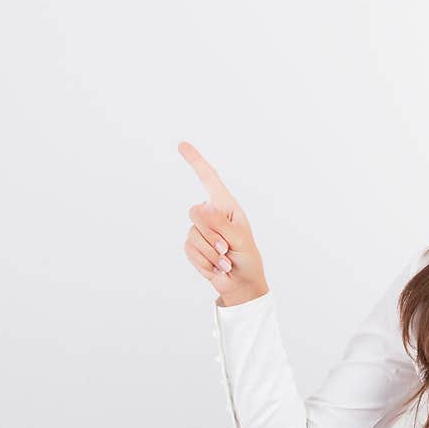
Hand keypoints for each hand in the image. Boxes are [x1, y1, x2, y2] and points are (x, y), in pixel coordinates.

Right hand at [179, 141, 268, 306]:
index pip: (209, 179)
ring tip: (225, 260)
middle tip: (228, 248)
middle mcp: (211, 215)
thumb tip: (202, 207)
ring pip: (193, 235)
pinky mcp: (193, 246)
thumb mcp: (240, 239)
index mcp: (226, 206)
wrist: (241, 283)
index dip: (195, 161)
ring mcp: (200, 230)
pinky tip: (217, 266)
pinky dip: (205, 262)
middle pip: (195, 213)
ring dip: (211, 253)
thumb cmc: (247, 257)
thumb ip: (221, 224)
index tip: (182, 144)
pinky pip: (190, 250)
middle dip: (211, 234)